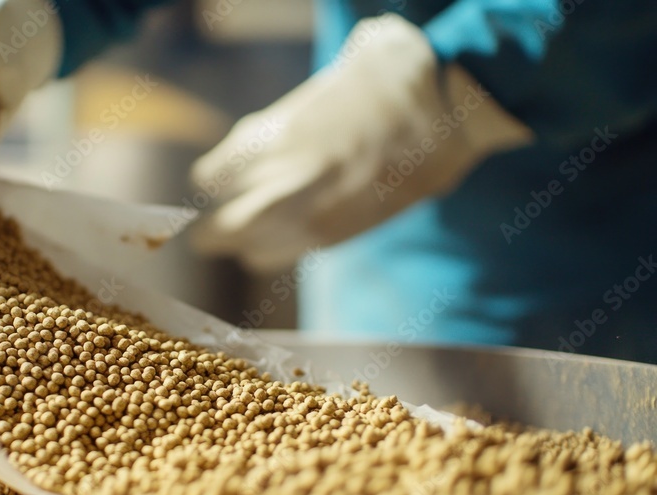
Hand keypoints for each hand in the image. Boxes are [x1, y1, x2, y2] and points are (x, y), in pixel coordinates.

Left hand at [190, 14, 531, 270]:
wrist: (450, 108)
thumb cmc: (387, 77)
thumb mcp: (322, 81)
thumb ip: (287, 114)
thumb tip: (268, 132)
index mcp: (268, 140)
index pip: (206, 181)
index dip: (212, 183)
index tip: (221, 179)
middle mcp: (280, 186)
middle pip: (215, 232)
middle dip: (213, 227)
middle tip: (222, 217)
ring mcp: (310, 217)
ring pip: (250, 253)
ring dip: (248, 239)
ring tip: (260, 222)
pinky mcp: (340, 235)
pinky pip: (289, 254)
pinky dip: (282, 246)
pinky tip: (296, 223)